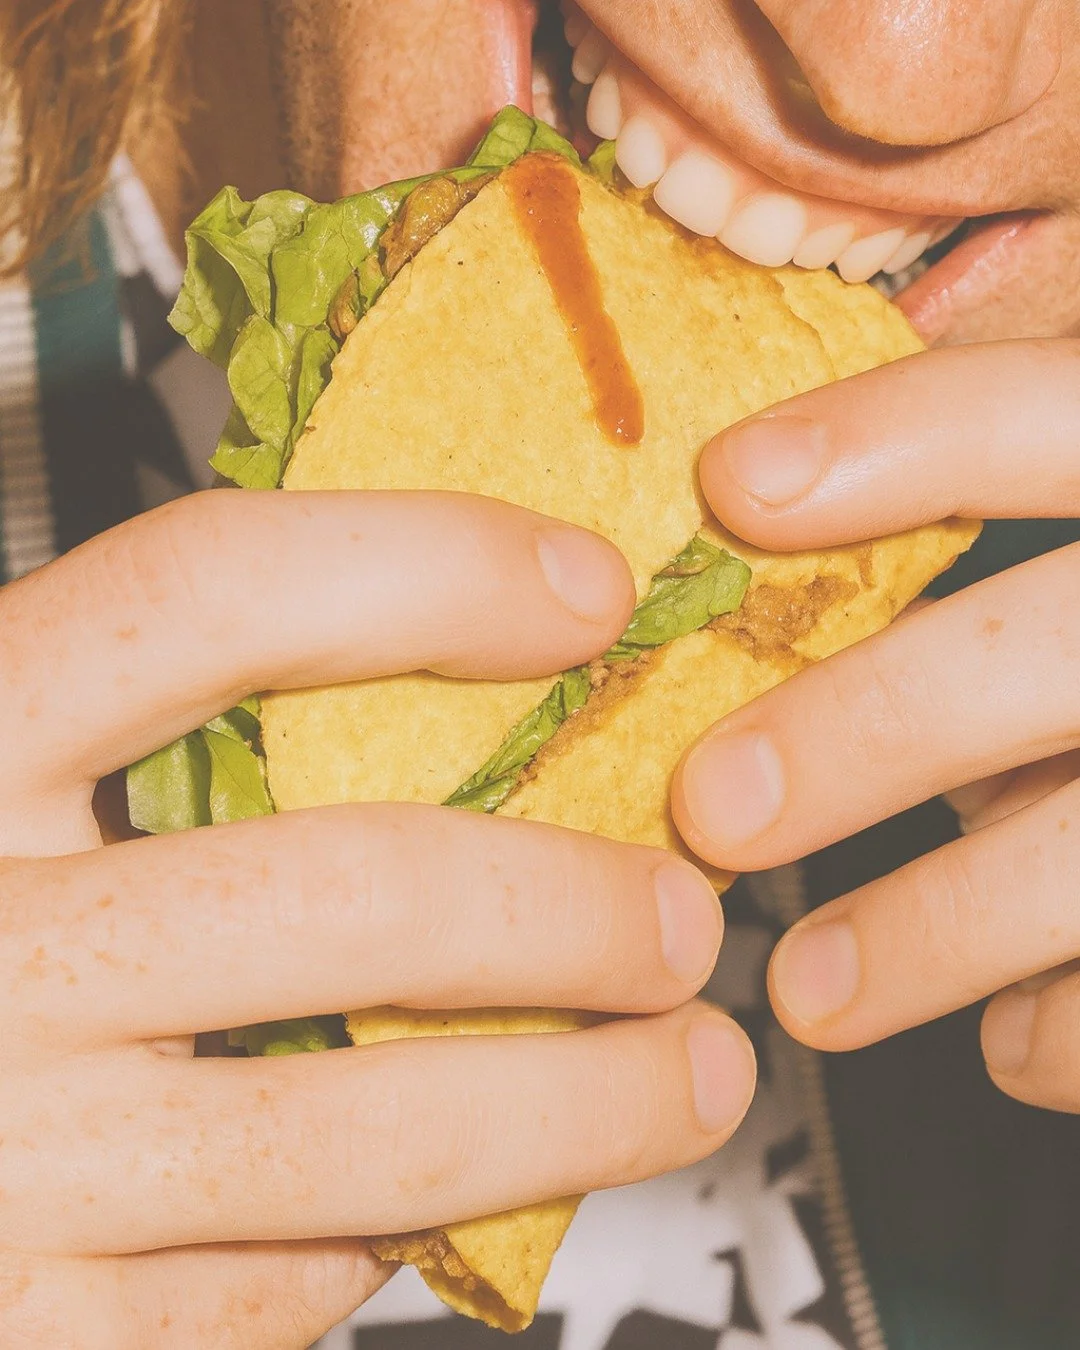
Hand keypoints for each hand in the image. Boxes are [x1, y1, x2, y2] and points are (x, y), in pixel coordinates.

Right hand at [0, 490, 754, 1346]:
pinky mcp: (33, 1340)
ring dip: (576, 1102)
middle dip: (566, 906)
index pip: (205, 594)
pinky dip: (395, 1235)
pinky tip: (440, 1199)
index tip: (584, 589)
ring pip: (362, 1131)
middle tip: (684, 913)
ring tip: (690, 1069)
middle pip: (348, 891)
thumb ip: (148, 749)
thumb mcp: (0, 790)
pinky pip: (284, 1286)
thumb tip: (435, 710)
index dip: (421, 565)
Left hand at [671, 339, 1079, 1112]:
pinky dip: (1060, 1027)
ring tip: (802, 990)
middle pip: (1046, 653)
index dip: (898, 436)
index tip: (733, 484)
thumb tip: (781, 553)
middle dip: (871, 728)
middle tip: (715, 811)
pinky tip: (1004, 1025)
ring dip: (931, 930)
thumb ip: (994, 521)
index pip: (1051, 412)